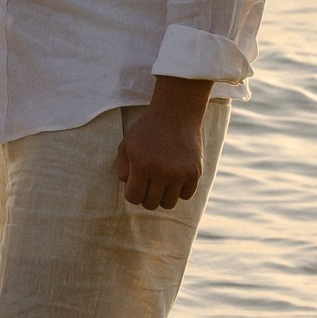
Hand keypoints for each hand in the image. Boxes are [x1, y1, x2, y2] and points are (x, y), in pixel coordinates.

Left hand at [116, 78, 211, 210]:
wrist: (176, 113)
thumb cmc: (147, 130)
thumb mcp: (127, 144)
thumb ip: (122, 167)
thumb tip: (128, 186)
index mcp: (141, 164)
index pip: (133, 198)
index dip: (133, 193)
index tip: (136, 183)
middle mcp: (161, 171)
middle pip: (150, 204)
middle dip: (147, 196)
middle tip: (149, 182)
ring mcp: (179, 173)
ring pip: (168, 204)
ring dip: (163, 196)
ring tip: (162, 181)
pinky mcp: (194, 172)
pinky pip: (185, 196)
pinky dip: (180, 190)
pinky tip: (176, 176)